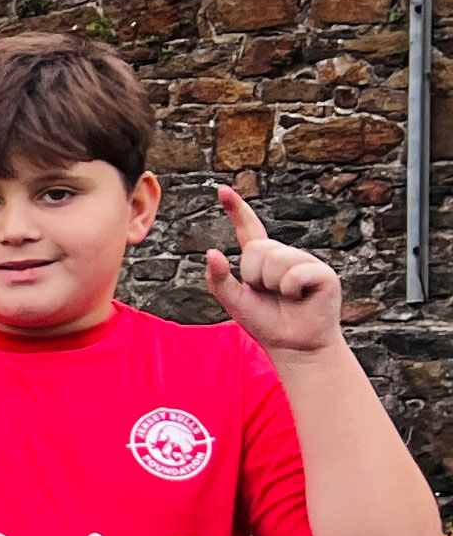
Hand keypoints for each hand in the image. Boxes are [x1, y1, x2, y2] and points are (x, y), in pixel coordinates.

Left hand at [206, 184, 344, 354]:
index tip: (222, 190)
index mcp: (262, 259)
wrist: (294, 345)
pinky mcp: (323, 273)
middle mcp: (285, 255)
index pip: (248, 228)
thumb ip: (219, 279)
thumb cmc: (266, 322)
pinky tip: (301, 298)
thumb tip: (211, 252)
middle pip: (257, 249)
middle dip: (254, 276)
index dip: (236, 209)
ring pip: (275, 260)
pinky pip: (295, 272)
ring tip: (286, 297)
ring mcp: (305, 261)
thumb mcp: (234, 301)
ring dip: (272, 285)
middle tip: (269, 293)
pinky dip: (291, 289)